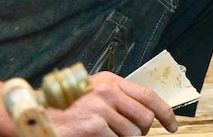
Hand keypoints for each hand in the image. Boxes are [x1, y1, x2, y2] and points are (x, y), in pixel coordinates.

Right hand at [47, 71, 177, 135]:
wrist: (40, 113)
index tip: (172, 125)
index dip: (166, 112)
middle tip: (132, 136)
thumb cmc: (67, 105)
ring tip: (108, 135)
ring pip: (133, 134)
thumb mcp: (94, 91)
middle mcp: (108, 92)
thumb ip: (117, 96)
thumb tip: (144, 112)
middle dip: (143, 132)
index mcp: (111, 81)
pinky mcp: (94, 127)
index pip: (149, 95)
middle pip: (145, 118)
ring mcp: (101, 109)